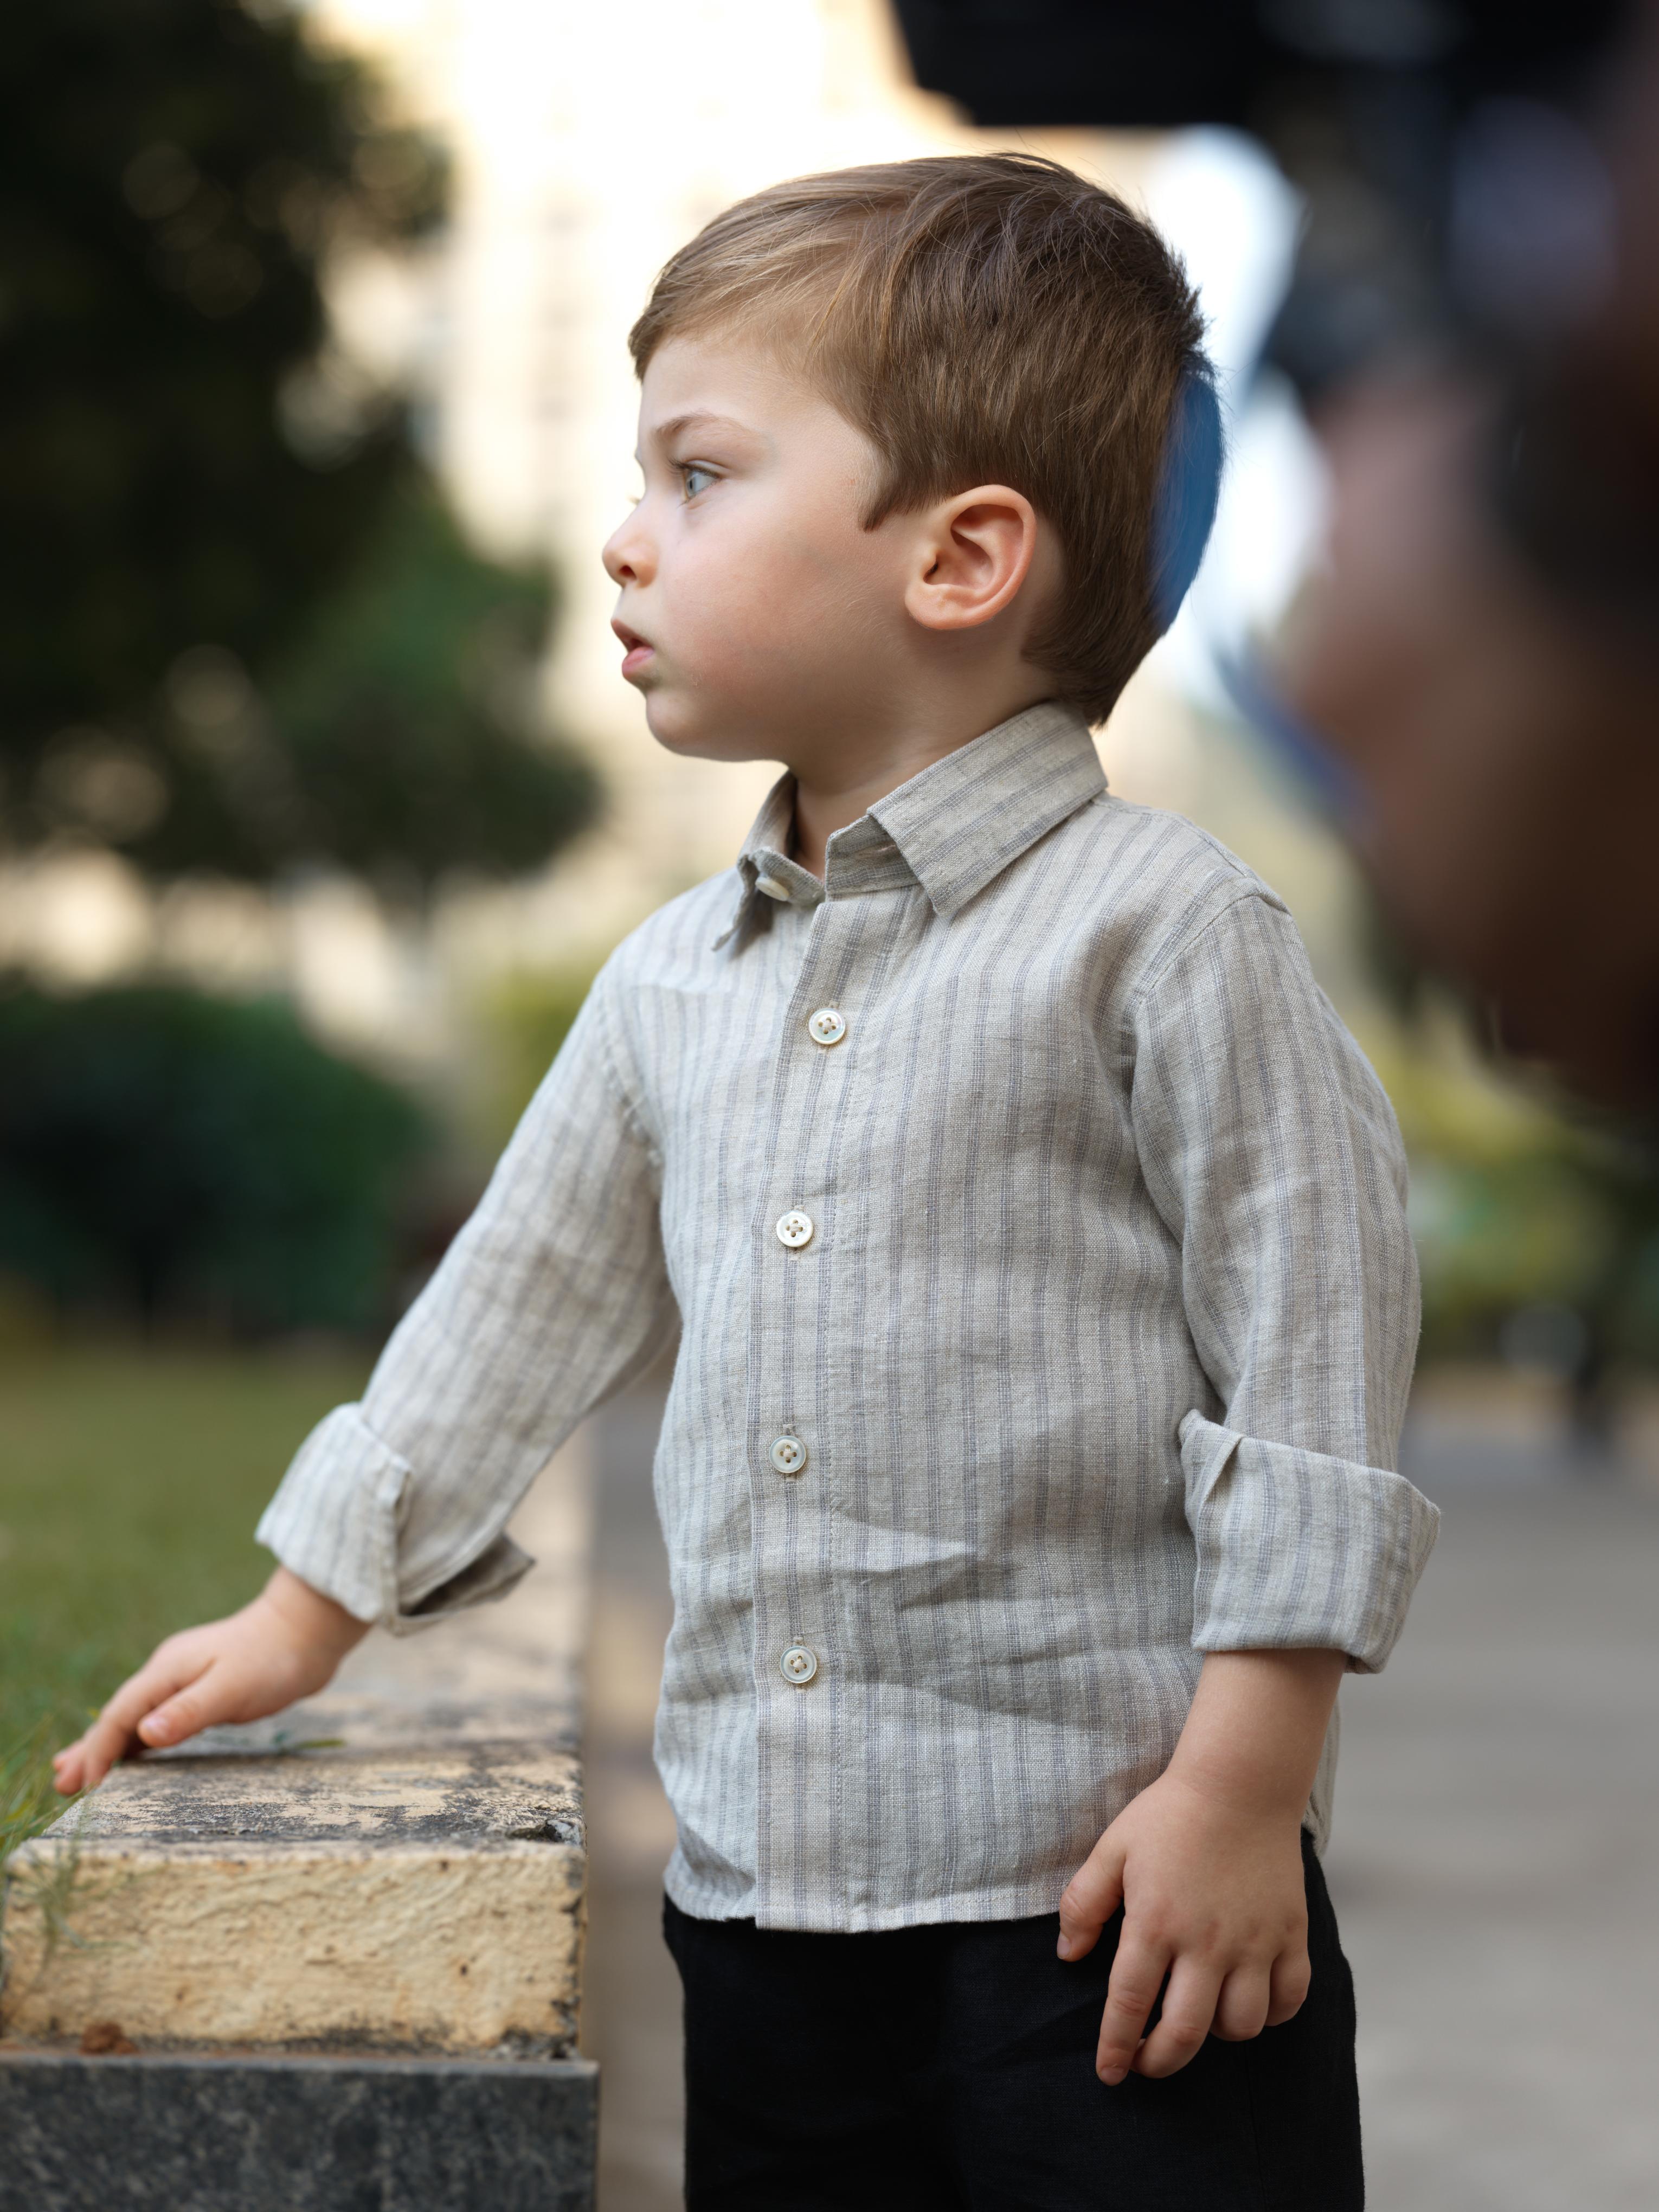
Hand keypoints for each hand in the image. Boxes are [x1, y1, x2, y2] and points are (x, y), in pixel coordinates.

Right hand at [51, 1568, 369, 1794]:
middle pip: (119, 1715)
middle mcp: (169, 1673)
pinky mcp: (203, 1689)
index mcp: (168, 1670)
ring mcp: (185, 1680)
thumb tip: (145, 1733)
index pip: (121, 1715)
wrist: (308, 1629)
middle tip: (60, 1784)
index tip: (84, 1787)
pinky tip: (132, 1754)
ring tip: (79, 1775)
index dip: (98, 1751)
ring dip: (109, 1747)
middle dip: (90, 1750)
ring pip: (135, 1717)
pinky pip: (158, 1718)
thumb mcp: (233, 1687)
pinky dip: (137, 1739)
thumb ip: (190, 1710)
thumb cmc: (275, 1657)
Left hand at [1058, 1768, 1310, 2084]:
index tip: (1109, 2072)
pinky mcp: (1290, 1934)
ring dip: (1215, 2035)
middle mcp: (1206, 1942)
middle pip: (1185, 2033)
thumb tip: (1068, 1955)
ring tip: (1197, 2016)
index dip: (1116, 2047)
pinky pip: (1288, 2000)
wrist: (1238, 1783)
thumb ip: (1083, 1903)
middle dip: (1160, 2062)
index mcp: (1156, 1922)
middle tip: (1146, 2062)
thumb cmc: (1170, 1816)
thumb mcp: (1112, 1848)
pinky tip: (1248, 2001)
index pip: (1130, 2005)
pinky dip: (1270, 2015)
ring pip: (1240, 2026)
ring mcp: (1254, 1941)